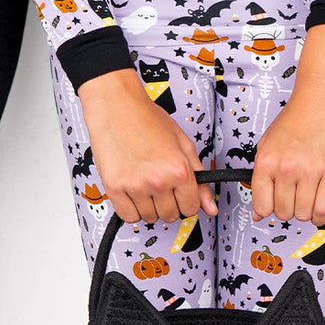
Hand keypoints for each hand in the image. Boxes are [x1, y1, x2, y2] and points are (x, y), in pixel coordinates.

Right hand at [78, 68, 214, 223]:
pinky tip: (133, 192)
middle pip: (170, 215)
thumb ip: (200, 179)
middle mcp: (158, 180)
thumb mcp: (183, 144)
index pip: (191, 208)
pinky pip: (128, 216)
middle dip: (169, 204)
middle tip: (162, 185)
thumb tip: (210, 207)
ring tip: (146, 184)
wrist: (116, 106)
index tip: (181, 194)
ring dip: (150, 206)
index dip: (187, 201)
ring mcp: (135, 186)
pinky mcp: (114, 187)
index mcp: (179, 170)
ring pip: (149, 218)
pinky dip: (132, 209)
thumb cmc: (147, 119)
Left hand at [251, 23, 324, 224]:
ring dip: (305, 211)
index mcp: (266, 161)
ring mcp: (309, 171)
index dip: (267, 210)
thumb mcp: (267, 144)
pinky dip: (321, 216)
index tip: (273, 206)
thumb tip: (259, 211)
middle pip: (283, 213)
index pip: (262, 205)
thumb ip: (261, 178)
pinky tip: (319, 208)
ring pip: (303, 214)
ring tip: (308, 197)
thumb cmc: (296, 119)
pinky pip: (323, 209)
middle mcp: (286, 168)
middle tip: (294, 197)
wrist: (322, 98)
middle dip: (288, 209)